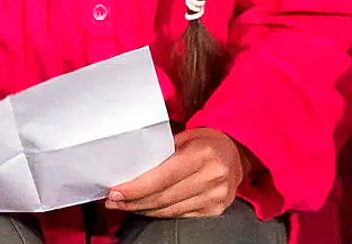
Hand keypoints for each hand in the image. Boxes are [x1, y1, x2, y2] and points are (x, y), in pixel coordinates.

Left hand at [105, 128, 247, 217]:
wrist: (238, 154)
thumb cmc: (207, 141)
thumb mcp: (187, 136)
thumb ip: (163, 150)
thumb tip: (130, 165)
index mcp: (203, 154)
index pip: (162, 177)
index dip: (136, 188)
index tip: (115, 191)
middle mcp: (212, 178)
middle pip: (163, 197)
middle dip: (133, 201)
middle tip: (112, 200)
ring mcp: (215, 197)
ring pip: (169, 210)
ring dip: (142, 209)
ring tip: (123, 205)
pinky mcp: (214, 211)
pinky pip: (179, 216)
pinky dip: (158, 213)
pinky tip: (144, 208)